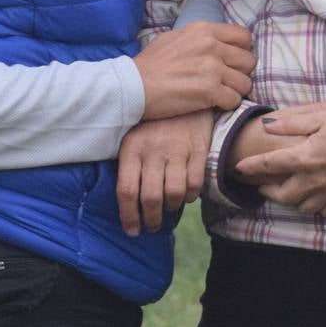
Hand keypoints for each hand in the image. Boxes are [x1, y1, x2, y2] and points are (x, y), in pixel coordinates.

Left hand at [116, 110, 212, 235]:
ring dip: (170, 207)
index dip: (128, 216)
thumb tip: (128, 203)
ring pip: (174, 194)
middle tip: (151, 226)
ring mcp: (177, 150)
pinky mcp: (198, 149)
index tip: (132, 230)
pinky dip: (189, 196)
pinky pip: (194, 184)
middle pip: (150, 197)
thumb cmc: (154, 124)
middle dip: (151, 219)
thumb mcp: (133, 137)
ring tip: (168, 208)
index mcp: (132, 148)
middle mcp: (153, 150)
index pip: (127, 190)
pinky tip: (184, 195)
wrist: (185, 96)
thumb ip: (129, 166)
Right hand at [134, 22, 254, 120]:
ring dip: (235, 91)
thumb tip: (217, 43)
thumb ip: (199, 38)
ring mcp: (213, 68)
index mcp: (204, 30)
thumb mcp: (174, 38)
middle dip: (241, 73)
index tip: (233, 62)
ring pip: (245, 83)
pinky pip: (235, 100)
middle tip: (227, 82)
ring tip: (219, 95)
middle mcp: (212, 46)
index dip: (242, 51)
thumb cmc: (150, 64)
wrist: (133, 86)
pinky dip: (226, 104)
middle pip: (249, 61)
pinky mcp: (211, 91)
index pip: (244, 36)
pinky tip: (213, 104)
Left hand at [234, 100, 325, 217]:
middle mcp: (316, 178)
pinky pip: (324, 211)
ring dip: (290, 201)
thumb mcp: (321, 117)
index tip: (239, 168)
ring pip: (302, 207)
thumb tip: (267, 126)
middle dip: (268, 191)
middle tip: (263, 184)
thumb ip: (292, 124)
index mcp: (306, 156)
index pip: (269, 165)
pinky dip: (314, 207)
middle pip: (282, 196)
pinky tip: (312, 197)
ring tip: (286, 191)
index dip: (251, 167)